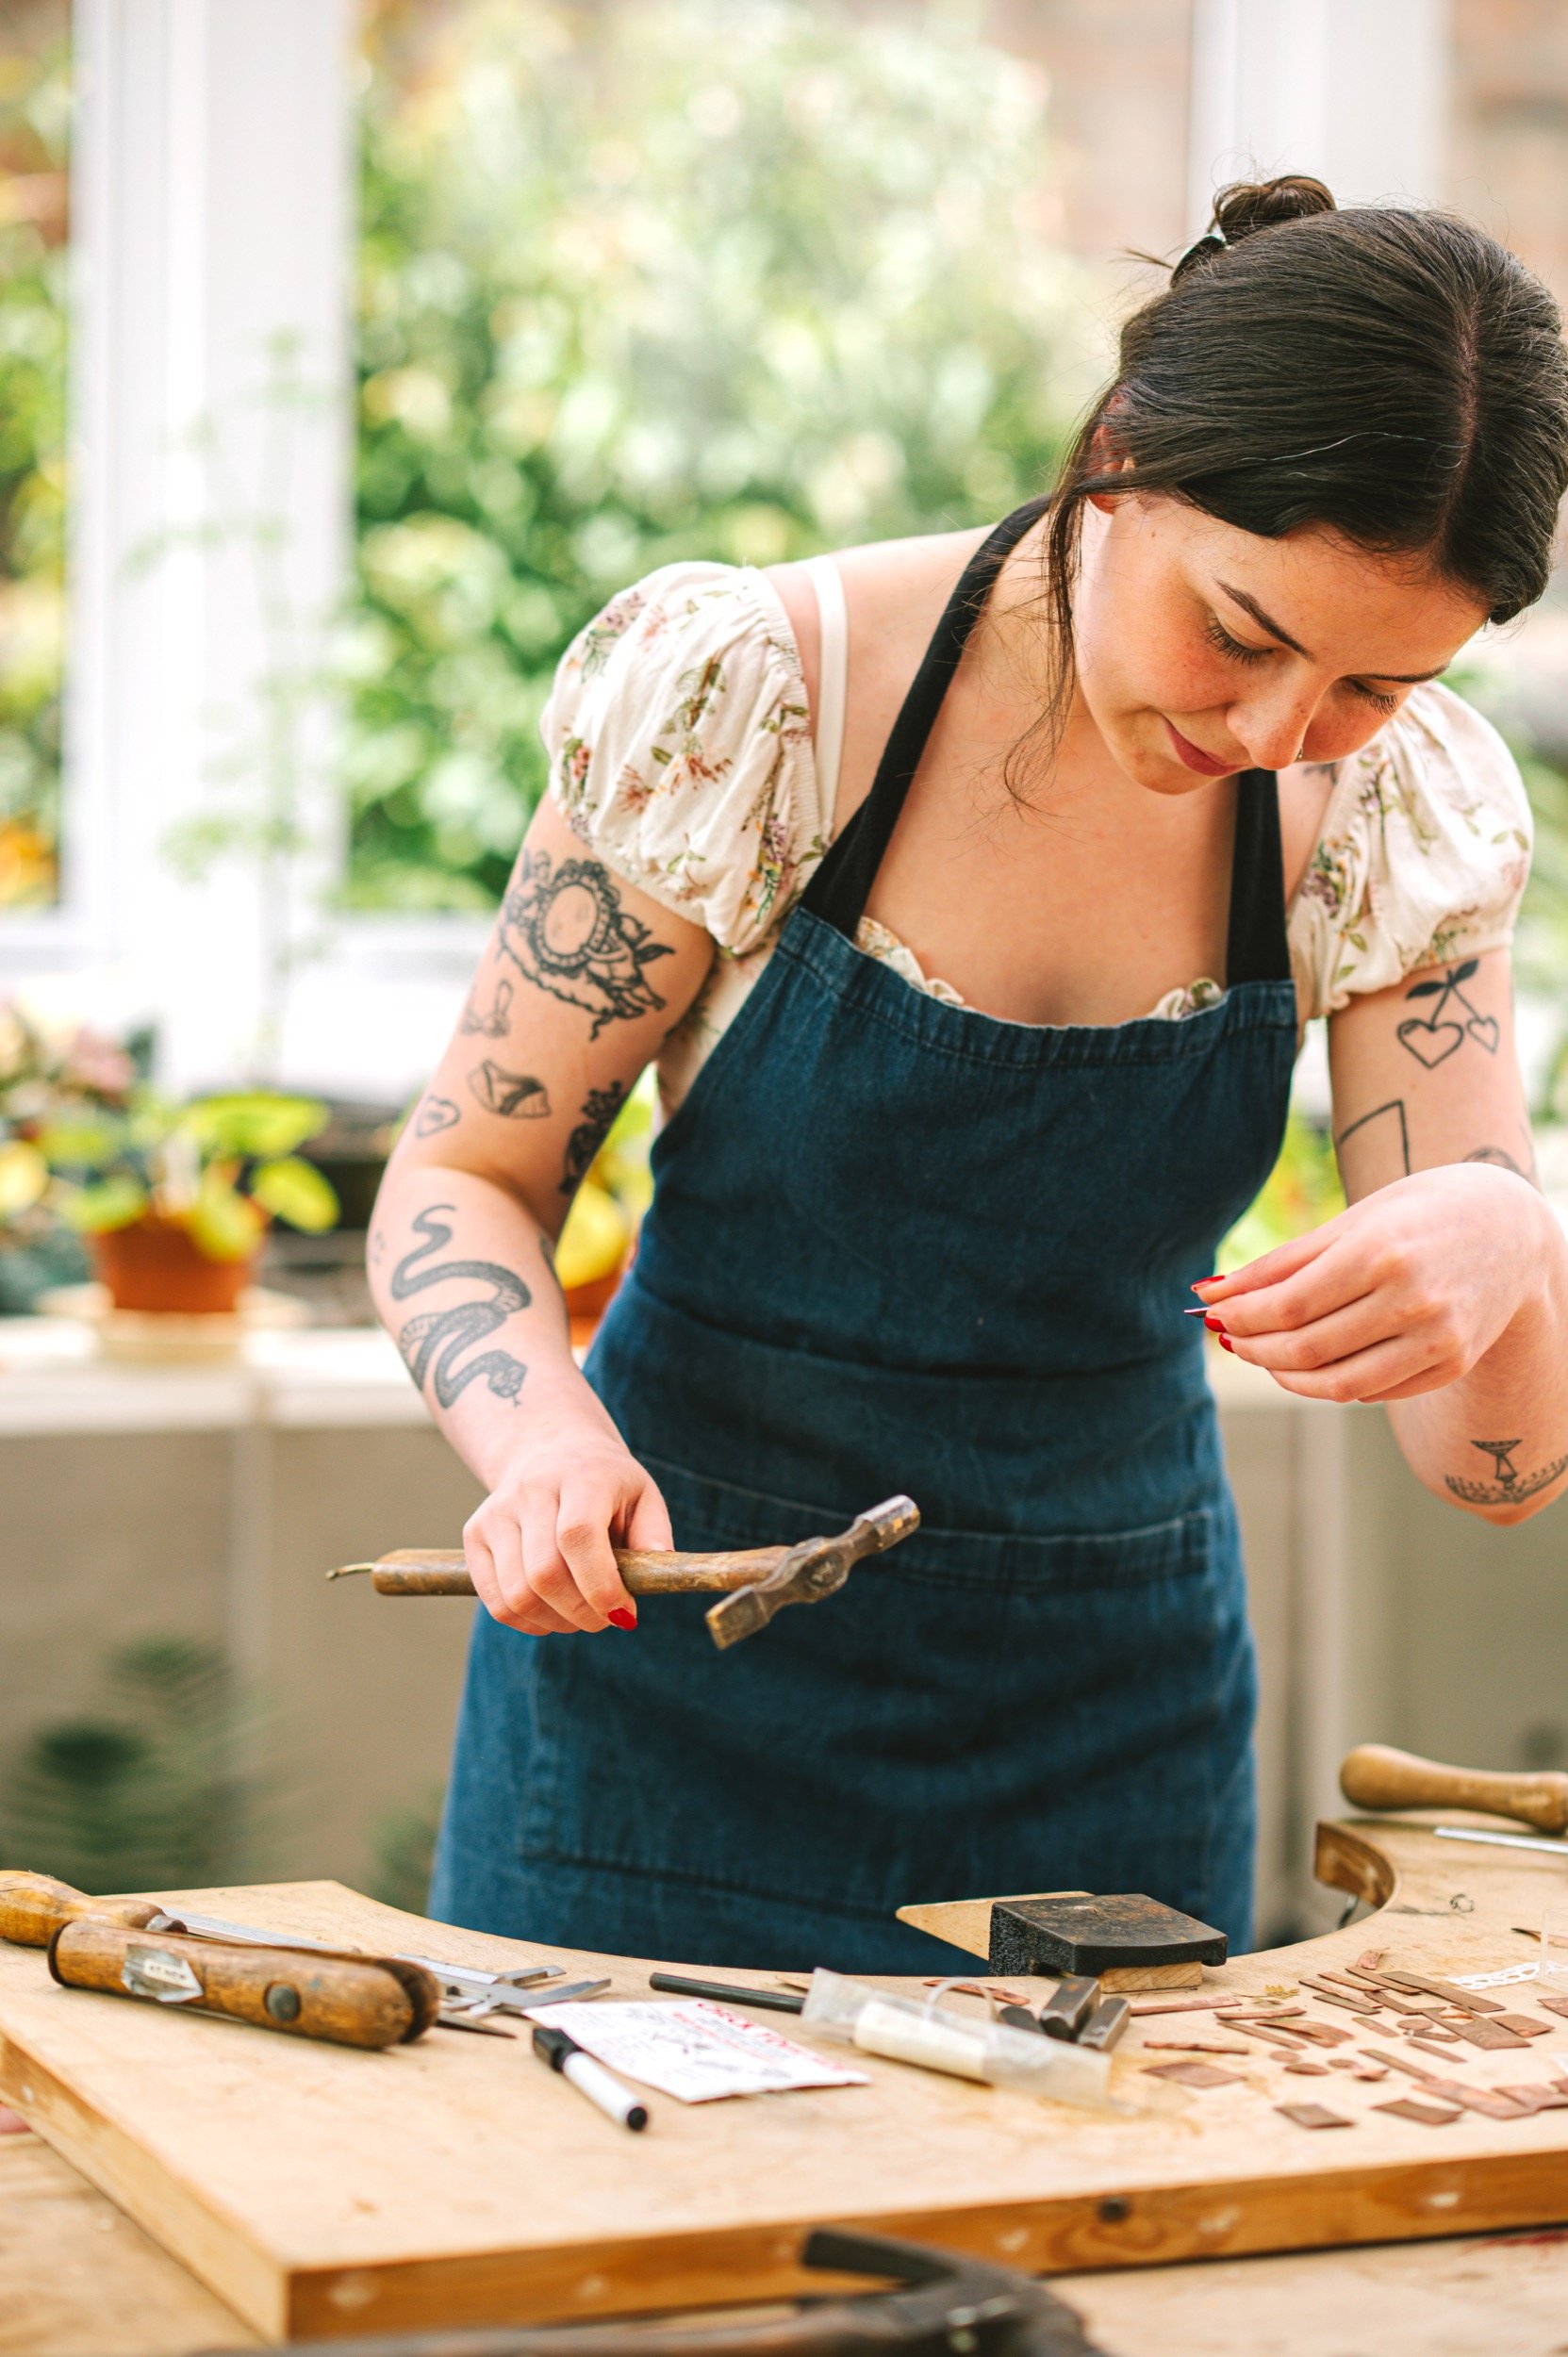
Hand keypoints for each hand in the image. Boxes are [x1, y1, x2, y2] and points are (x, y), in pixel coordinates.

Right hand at [464, 1406, 672, 1634]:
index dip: (600, 1586)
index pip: (578, 1536)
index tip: (624, 1614)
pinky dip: (526, 1622)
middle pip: (545, 1573)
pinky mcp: (474, 1534)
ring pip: (517, 1593)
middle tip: (606, 1620)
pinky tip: (551, 1614)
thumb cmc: (605, 1483)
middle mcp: (530, 1490)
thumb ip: (653, 1534)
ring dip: (555, 1623)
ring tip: (580, 1616)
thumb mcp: (642, 1495)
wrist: (550, 1449)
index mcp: (579, 1476)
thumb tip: (654, 1573)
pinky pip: (495, 1600)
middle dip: (581, 1613)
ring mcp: (496, 1512)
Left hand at [1194, 1164, 1549, 1403]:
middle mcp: (1414, 1300)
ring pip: (1338, 1385)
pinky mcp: (1453, 1365)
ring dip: (1285, 1376)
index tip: (1212, 1314)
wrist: (1512, 1228)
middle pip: (1308, 1349)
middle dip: (1254, 1348)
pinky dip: (1332, 1383)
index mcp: (1382, 1252)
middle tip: (1228, 1338)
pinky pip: (1374, 1391)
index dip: (1241, 1317)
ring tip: (1262, 1354)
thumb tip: (1209, 1293)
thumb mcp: (1352, 1221)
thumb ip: (1281, 1262)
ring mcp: (1439, 1339)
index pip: (1289, 1306)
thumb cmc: (1418, 1214)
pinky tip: (1313, 1362)